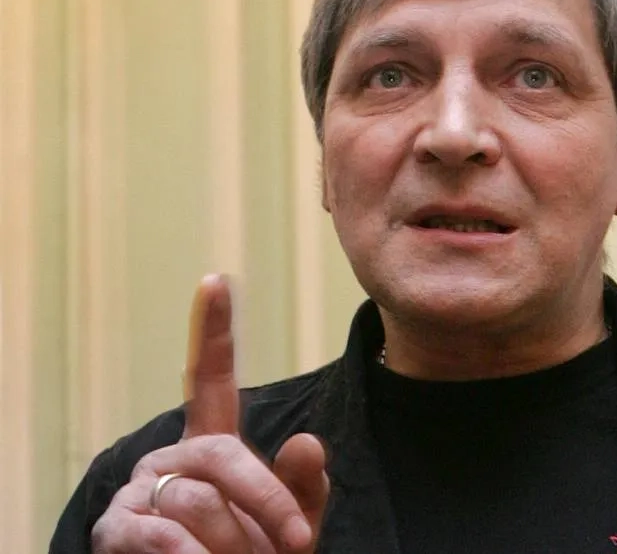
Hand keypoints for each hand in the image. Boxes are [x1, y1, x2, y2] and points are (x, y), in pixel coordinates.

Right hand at [91, 275, 330, 552]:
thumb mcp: (290, 522)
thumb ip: (304, 486)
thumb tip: (309, 442)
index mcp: (213, 443)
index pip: (212, 380)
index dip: (214, 332)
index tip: (216, 280)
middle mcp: (172, 456)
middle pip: (222, 456)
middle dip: (267, 500)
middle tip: (298, 542)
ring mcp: (140, 489)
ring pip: (198, 501)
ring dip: (235, 543)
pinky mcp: (115, 528)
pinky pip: (161, 536)